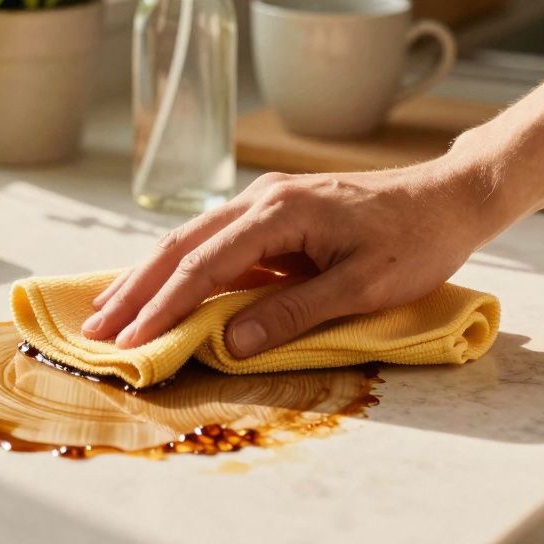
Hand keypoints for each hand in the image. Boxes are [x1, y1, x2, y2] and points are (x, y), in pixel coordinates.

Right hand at [82, 163, 500, 356]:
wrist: (448, 198)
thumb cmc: (414, 242)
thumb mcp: (362, 287)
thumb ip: (294, 314)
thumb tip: (230, 345)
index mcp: (280, 212)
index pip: (203, 264)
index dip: (162, 307)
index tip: (129, 343)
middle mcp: (261, 200)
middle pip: (180, 245)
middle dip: (135, 290)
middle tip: (94, 331)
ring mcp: (264, 203)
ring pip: (190, 240)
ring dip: (148, 278)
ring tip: (109, 313)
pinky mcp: (273, 214)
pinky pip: (213, 243)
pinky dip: (179, 269)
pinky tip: (158, 290)